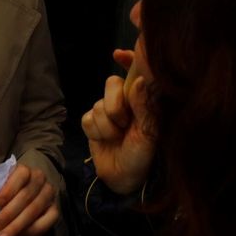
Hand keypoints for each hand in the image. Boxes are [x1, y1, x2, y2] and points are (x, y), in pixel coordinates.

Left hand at [0, 163, 58, 235]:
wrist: (23, 198)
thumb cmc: (5, 194)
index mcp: (25, 170)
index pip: (21, 175)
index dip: (9, 188)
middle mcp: (40, 180)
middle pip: (26, 196)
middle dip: (8, 214)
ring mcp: (49, 195)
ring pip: (34, 210)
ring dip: (16, 226)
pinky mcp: (54, 211)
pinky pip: (45, 223)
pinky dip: (31, 232)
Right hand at [81, 48, 156, 195]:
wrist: (124, 180)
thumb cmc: (143, 156)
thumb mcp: (148, 132)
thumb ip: (143, 106)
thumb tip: (138, 81)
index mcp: (142, 100)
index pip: (135, 72)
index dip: (128, 59)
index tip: (117, 54)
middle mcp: (125, 102)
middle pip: (110, 84)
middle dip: (114, 105)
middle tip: (123, 124)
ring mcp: (107, 112)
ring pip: (97, 104)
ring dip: (107, 125)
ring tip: (117, 138)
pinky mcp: (93, 123)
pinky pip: (87, 117)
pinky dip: (95, 131)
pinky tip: (105, 140)